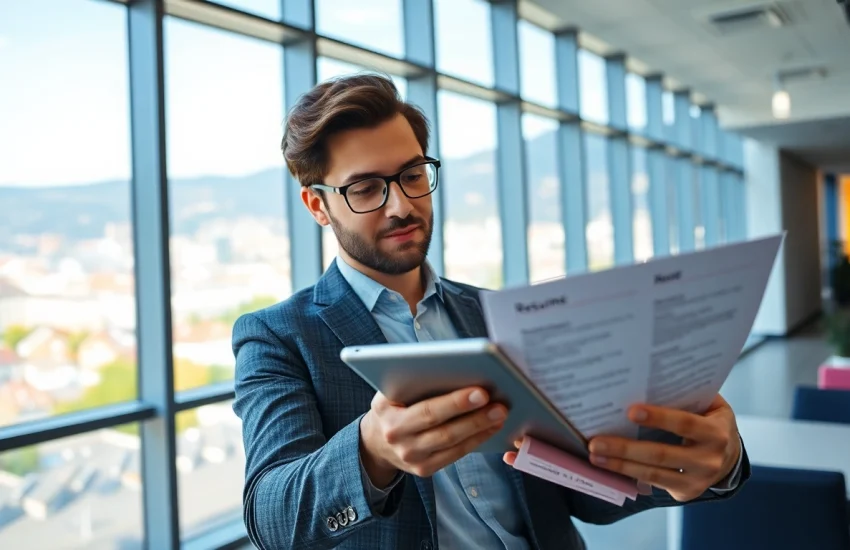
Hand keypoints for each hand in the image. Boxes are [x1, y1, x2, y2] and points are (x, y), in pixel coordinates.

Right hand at [359, 387, 506, 483]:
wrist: (375, 442)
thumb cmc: (391, 407)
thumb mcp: (389, 392)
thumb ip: (412, 382)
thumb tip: (454, 369)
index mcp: (388, 416)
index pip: (428, 411)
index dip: (456, 403)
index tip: (481, 392)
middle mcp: (399, 441)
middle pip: (444, 430)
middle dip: (475, 417)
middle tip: (499, 404)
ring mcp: (412, 459)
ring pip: (453, 444)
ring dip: (480, 429)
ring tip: (500, 414)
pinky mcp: (425, 469)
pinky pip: (455, 455)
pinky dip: (476, 440)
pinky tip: (490, 427)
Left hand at [585, 394, 740, 501]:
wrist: (730, 457)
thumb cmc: (710, 421)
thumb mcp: (709, 406)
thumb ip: (687, 396)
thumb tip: (646, 383)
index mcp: (716, 432)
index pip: (685, 424)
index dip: (659, 418)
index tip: (631, 411)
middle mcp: (709, 460)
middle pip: (661, 454)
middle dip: (625, 448)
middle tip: (596, 442)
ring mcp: (697, 480)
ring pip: (652, 474)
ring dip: (620, 465)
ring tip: (594, 455)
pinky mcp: (685, 493)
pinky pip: (652, 483)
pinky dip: (627, 474)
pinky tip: (608, 465)